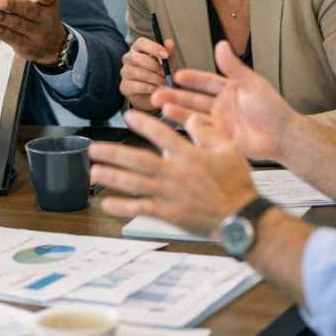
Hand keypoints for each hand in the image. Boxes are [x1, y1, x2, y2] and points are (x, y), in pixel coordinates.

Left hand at [0, 0, 67, 63]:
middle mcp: (44, 19)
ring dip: (2, 18)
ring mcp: (35, 34)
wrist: (51, 45)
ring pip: (18, 25)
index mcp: (49, 4)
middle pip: (29, 11)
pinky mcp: (25, 46)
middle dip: (14, 5)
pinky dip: (1, 32)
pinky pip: (12, 38)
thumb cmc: (39, 13)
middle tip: (0, 0)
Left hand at [89, 109, 258, 238]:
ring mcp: (170, 194)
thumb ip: (207, 132)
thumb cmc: (237, 186)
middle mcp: (175, 173)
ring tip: (95, 171)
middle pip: (139, 160)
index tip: (128, 116)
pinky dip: (123, 207)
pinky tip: (107, 203)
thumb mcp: (229, 150)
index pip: (161, 134)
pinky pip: (141, 209)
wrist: (241, 218)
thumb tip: (192, 117)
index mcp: (189, 155)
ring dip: (113, 177)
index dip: (143, 124)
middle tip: (95, 148)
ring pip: (135, 183)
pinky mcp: (169, 213)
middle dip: (115, 153)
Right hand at [119, 36, 177, 111]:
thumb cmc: (159, 76)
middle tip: (167, 75)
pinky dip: (152, 89)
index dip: (153, 48)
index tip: (165, 55)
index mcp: (137, 49)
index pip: (141, 43)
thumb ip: (169, 54)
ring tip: (165, 84)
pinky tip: (157, 90)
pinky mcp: (124, 87)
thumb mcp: (167, 64)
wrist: (154, 96)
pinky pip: (140, 86)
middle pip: (140, 59)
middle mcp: (128, 59)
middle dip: (157, 68)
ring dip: (157, 80)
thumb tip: (169, 42)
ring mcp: (124, 73)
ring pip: (142, 74)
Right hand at [153, 40, 296, 163]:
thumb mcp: (253, 85)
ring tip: (162, 107)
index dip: (191, 78)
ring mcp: (219, 121)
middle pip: (193, 99)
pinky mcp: (219, 138)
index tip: (177, 75)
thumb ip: (235, 68)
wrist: (284, 138)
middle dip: (175, 95)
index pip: (206, 81)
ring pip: (192, 115)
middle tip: (159, 93)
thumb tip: (221, 45)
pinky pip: (200, 132)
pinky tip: (180, 124)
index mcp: (229, 88)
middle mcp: (221, 104)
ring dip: (177, 111)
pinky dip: (189, 128)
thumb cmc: (274, 110)